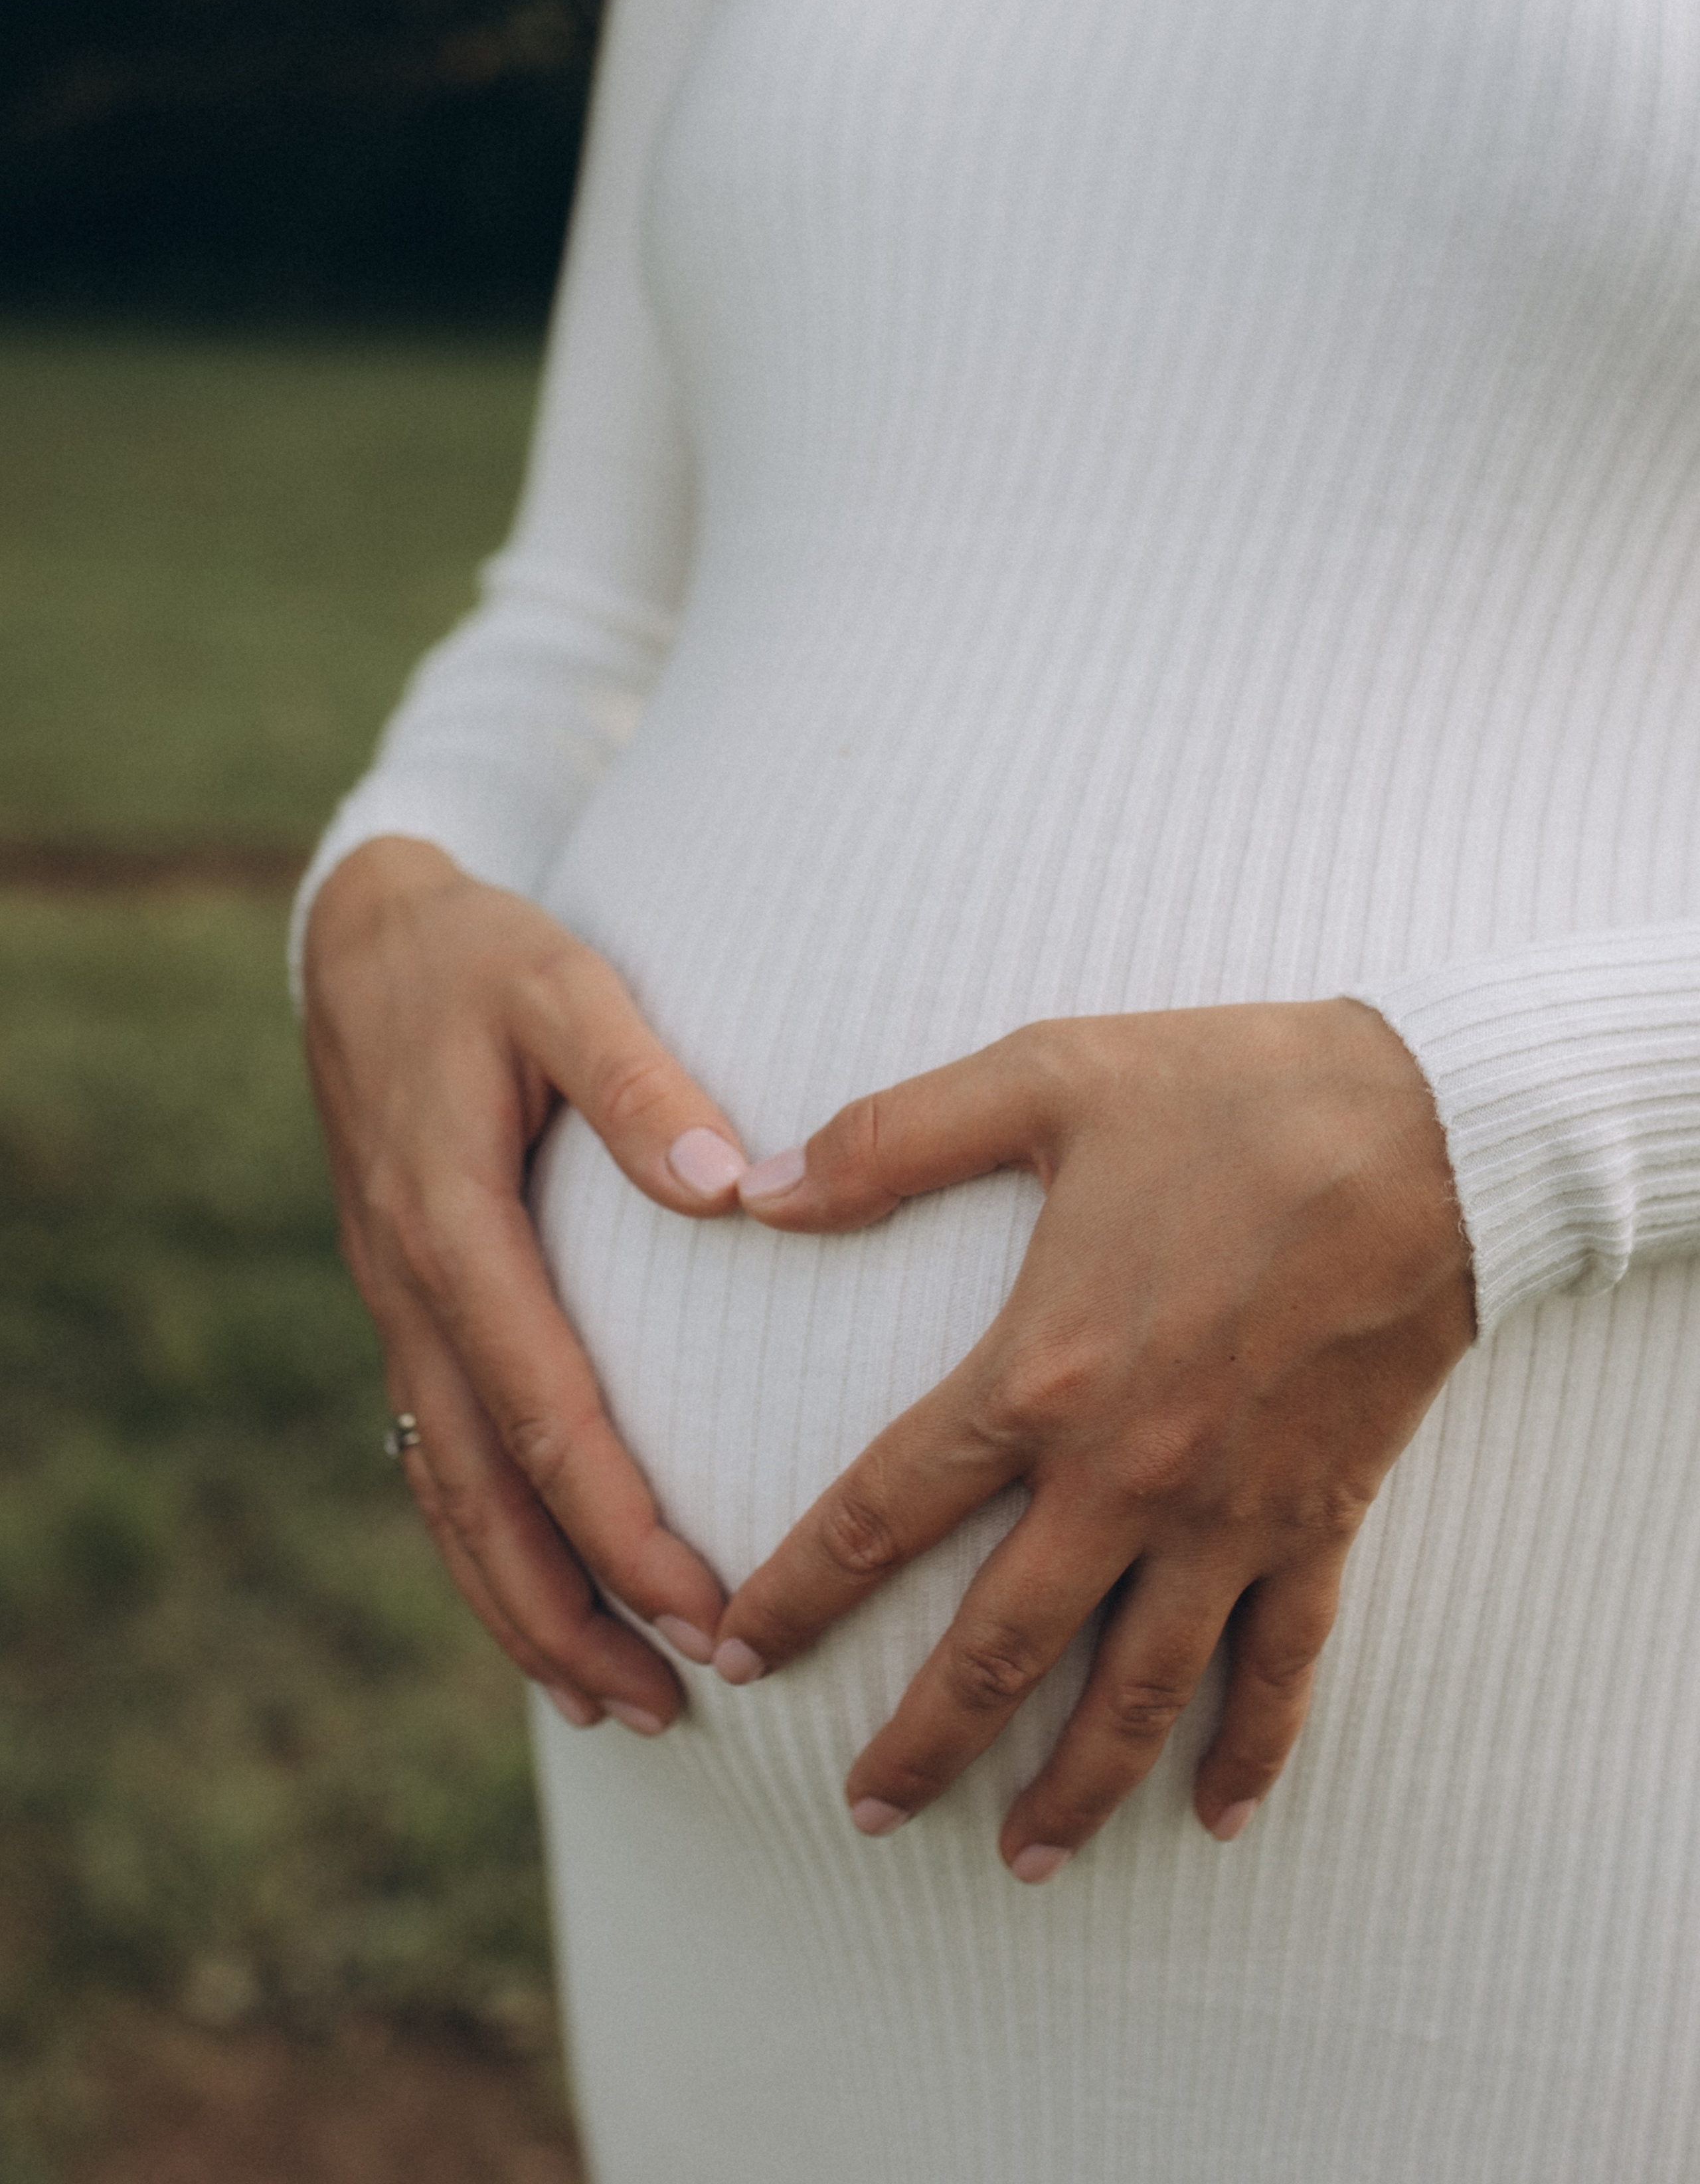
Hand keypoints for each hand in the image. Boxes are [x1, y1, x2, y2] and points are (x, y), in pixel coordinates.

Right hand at [303, 836, 744, 1734]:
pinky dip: (487, 1547)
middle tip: (673, 1706)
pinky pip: (439, 1456)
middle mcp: (414, 1289)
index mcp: (453, 1223)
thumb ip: (637, 1078)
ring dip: (525, 1609)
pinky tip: (546, 1605)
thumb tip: (729, 1188)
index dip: (618, 1523)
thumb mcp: (561, 982)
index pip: (541, 1408)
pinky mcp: (413, 1310)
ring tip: (619, 1705)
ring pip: (448, 1496)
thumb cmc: (479, 961)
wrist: (366, 944)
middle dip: (572, 1612)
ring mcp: (401, 1309)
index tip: (704, 1609)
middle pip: (481, 1493)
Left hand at [720, 1000, 1473, 1874]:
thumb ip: (887, 1141)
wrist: (1431, 1134)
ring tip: (1015, 1860)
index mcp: (1039, 1375)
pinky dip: (1250, 1748)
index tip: (737, 1652)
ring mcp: (1229, 1513)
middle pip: (998, 1646)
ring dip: (1072, 1784)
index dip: (798, 1592)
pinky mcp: (1321, 1518)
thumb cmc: (1231, 1094)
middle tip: (859, 1813)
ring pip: (1135, 1690)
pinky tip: (1213, 1816)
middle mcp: (1125, 1474)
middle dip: (921, 1744)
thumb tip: (753, 1188)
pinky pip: (1283, 1664)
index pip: (880, 1512)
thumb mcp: (1043, 1079)